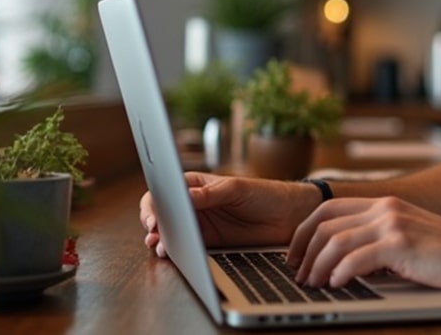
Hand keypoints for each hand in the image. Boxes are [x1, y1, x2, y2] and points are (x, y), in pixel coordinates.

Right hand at [140, 172, 318, 257]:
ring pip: (170, 233)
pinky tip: (171, 254)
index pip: (164, 191)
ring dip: (160, 240)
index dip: (154, 204)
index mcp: (195, 185)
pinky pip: (185, 248)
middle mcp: (193, 205)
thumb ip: (210, 195)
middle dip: (153, 224)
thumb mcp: (235, 189)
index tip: (154, 217)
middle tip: (154, 233)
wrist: (287, 217)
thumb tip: (185, 197)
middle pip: (163, 214)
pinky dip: (175, 252)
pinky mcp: (208, 243)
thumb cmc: (263, 193)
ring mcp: (199, 225)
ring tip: (160, 246)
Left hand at [287, 197, 440, 290]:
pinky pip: (356, 258)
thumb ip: (380, 238)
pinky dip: (339, 273)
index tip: (295, 254)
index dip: (304, 232)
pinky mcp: (400, 244)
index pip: (329, 209)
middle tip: (298, 274)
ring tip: (313, 284)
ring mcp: (393, 224)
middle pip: (325, 224)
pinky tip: (336, 284)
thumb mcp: (409, 236)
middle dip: (304, 251)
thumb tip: (346, 258)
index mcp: (385, 204)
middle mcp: (385, 208)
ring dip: (317, 265)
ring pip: (336, 242)